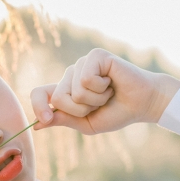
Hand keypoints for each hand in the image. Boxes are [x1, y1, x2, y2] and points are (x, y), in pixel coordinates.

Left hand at [30, 48, 179, 134]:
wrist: (143, 103)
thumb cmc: (116, 112)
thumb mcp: (86, 123)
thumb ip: (63, 120)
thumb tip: (36, 124)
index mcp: (66, 90)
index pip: (39, 93)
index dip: (37, 106)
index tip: (44, 119)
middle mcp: (71, 74)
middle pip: (58, 98)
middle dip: (80, 110)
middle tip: (99, 104)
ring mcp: (82, 63)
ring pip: (73, 92)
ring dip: (94, 100)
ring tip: (108, 93)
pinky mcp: (95, 56)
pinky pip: (86, 80)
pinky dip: (101, 88)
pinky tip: (112, 82)